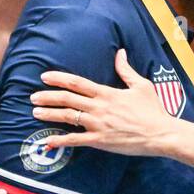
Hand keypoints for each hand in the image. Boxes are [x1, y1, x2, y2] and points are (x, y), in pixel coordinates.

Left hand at [31, 48, 177, 155]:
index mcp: (107, 93)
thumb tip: (120, 53)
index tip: (44, 77)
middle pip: (67, 99)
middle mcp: (99, 107)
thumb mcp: (141, 85)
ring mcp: (98, 124)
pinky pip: (76, 140)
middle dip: (47, 97)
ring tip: (35, 113)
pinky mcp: (100, 141)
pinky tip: (47, 141)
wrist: (161, 134)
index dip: (58, 78)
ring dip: (50, 114)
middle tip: (32, 97)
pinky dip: (60, 140)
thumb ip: (126, 70)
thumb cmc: (154, 110)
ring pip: (68, 117)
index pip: (77, 83)